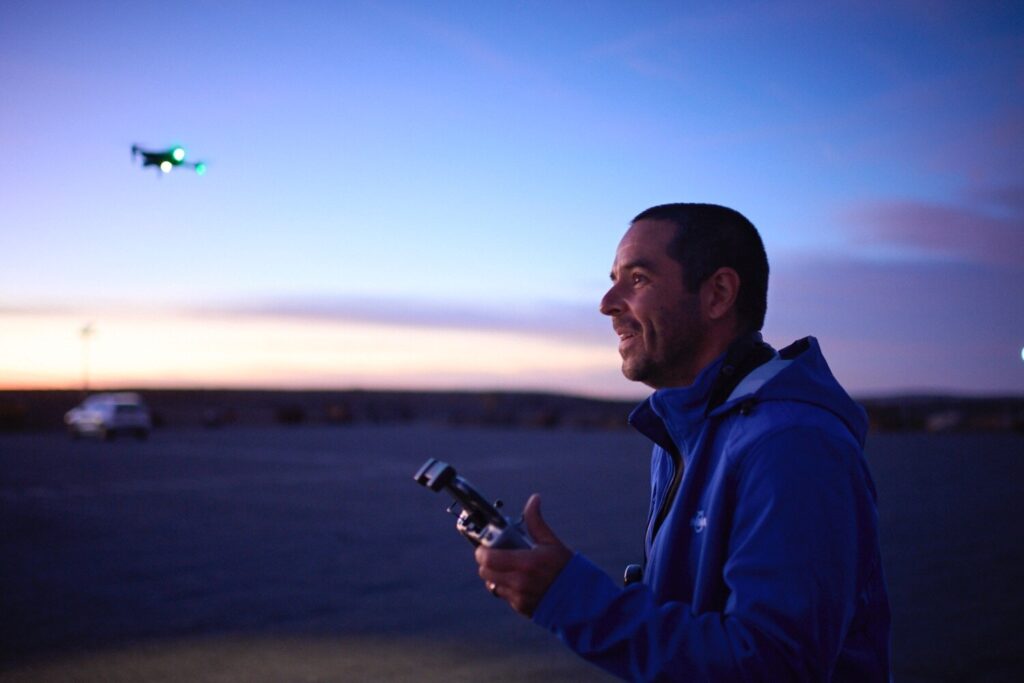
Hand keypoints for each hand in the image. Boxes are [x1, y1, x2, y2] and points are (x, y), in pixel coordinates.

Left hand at [475, 493, 572, 616]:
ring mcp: (518, 597)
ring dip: (495, 575)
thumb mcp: (552, 543)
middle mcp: (518, 581)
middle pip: (484, 572)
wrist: (581, 599)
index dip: (482, 551)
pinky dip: (506, 588)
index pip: (487, 558)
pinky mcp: (521, 607)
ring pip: (491, 584)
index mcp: (525, 562)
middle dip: (487, 562)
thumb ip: (536, 522)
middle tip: (497, 555)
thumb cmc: (567, 568)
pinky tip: (519, 581)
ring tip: (508, 568)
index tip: (486, 546)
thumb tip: (534, 499)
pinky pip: (503, 595)